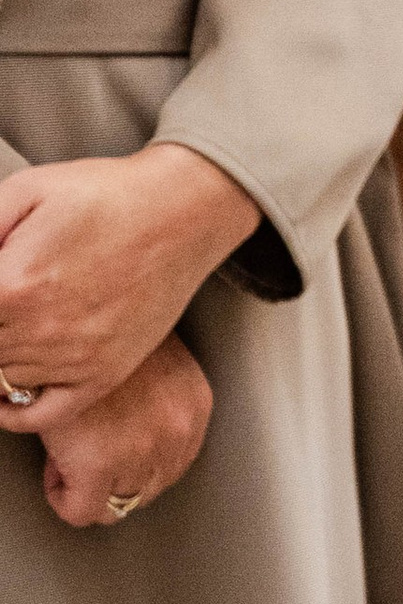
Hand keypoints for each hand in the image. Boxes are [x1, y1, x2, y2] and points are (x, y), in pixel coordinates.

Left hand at [0, 143, 259, 410]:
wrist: (183, 209)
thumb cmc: (102, 193)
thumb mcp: (25, 190)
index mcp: (12, 284)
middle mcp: (41, 330)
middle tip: (2, 307)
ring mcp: (75, 358)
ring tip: (11, 323)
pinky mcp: (104, 373)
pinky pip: (42, 413)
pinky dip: (12, 412)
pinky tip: (2, 392)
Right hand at [10, 333, 213, 529]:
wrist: (73, 319)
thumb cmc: (107, 334)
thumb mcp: (154, 361)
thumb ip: (158, 400)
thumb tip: (137, 426)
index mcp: (194, 406)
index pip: (173, 465)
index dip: (134, 461)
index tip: (111, 446)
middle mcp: (177, 432)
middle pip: (147, 488)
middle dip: (114, 478)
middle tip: (87, 452)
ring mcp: (142, 450)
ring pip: (116, 504)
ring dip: (90, 486)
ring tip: (71, 454)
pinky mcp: (99, 463)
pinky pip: (80, 510)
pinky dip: (63, 497)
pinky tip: (54, 470)